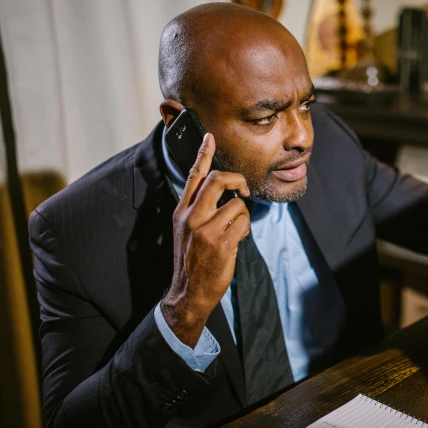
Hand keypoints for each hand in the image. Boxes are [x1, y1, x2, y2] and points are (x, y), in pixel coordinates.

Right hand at [162, 133, 250, 347]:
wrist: (189, 291)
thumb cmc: (192, 259)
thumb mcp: (185, 230)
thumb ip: (198, 208)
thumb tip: (221, 189)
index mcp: (182, 211)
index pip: (193, 176)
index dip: (203, 154)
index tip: (210, 137)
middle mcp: (191, 216)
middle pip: (218, 180)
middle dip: (237, 180)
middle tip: (243, 188)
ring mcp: (206, 230)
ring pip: (238, 204)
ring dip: (243, 215)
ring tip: (235, 229)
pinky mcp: (222, 243)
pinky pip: (244, 223)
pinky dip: (245, 229)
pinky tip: (237, 239)